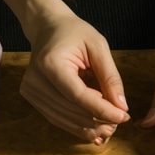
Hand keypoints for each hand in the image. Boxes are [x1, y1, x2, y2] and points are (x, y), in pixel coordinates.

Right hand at [19, 12, 129, 144]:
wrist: (47, 27)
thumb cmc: (74, 32)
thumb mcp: (98, 46)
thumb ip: (110, 76)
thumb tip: (121, 106)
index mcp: (51, 63)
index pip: (79, 96)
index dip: (102, 110)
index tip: (123, 117)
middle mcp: (35, 79)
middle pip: (71, 110)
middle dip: (98, 120)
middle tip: (120, 121)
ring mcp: (30, 89)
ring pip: (64, 119)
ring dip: (88, 127)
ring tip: (109, 127)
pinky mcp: (31, 96)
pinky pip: (56, 117)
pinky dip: (76, 125)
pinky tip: (93, 127)